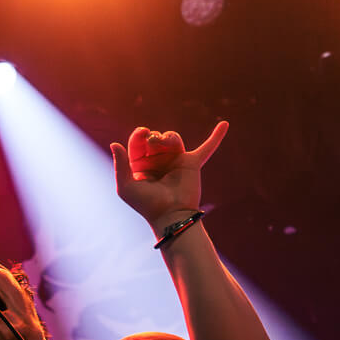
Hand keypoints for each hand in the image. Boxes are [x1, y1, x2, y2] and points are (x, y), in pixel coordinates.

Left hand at [110, 121, 226, 232]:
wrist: (170, 215)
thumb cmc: (146, 204)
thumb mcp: (125, 187)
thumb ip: (120, 165)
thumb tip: (115, 143)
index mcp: (140, 165)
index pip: (138, 142)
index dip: (139, 134)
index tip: (143, 133)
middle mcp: (157, 161)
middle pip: (155, 138)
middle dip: (153, 137)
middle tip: (154, 144)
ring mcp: (175, 161)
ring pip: (172, 138)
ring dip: (168, 137)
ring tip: (164, 142)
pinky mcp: (192, 163)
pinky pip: (206, 148)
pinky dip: (216, 137)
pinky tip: (225, 124)